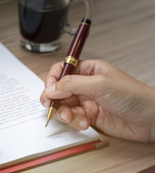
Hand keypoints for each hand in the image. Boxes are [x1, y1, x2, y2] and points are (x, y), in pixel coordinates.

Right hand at [40, 59, 154, 141]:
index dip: (52, 80)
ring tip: (71, 117)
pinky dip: (75, 122)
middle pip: (59, 90)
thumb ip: (73, 84)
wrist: (150, 119)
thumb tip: (51, 88)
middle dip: (55, 100)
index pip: (62, 70)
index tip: (49, 91)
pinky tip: (85, 123)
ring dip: (64, 113)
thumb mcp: (100, 84)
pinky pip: (73, 118)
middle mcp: (85, 84)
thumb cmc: (133, 95)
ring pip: (64, 106)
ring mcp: (87, 101)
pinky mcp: (89, 116)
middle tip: (53, 108)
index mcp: (88, 70)